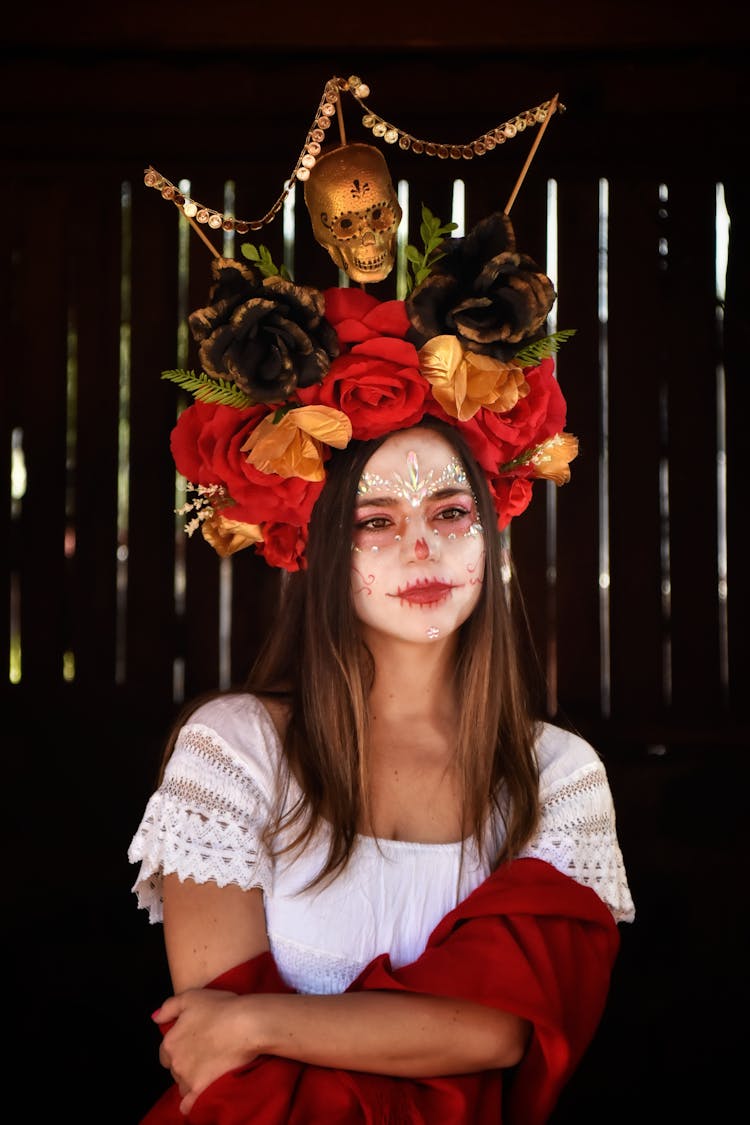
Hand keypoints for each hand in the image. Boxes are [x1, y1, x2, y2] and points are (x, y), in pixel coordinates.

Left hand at [154, 988, 258, 1115]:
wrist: (246, 1024)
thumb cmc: (221, 1007)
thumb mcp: (191, 997)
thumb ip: (169, 1007)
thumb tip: (155, 1018)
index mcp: (170, 1041)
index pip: (165, 1053)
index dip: (178, 1048)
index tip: (193, 1044)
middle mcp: (175, 1062)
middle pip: (174, 1069)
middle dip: (185, 1063)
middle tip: (203, 1054)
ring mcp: (187, 1077)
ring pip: (182, 1084)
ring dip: (190, 1079)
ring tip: (208, 1069)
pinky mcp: (201, 1090)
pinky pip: (188, 1104)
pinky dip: (191, 1101)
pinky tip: (200, 1093)